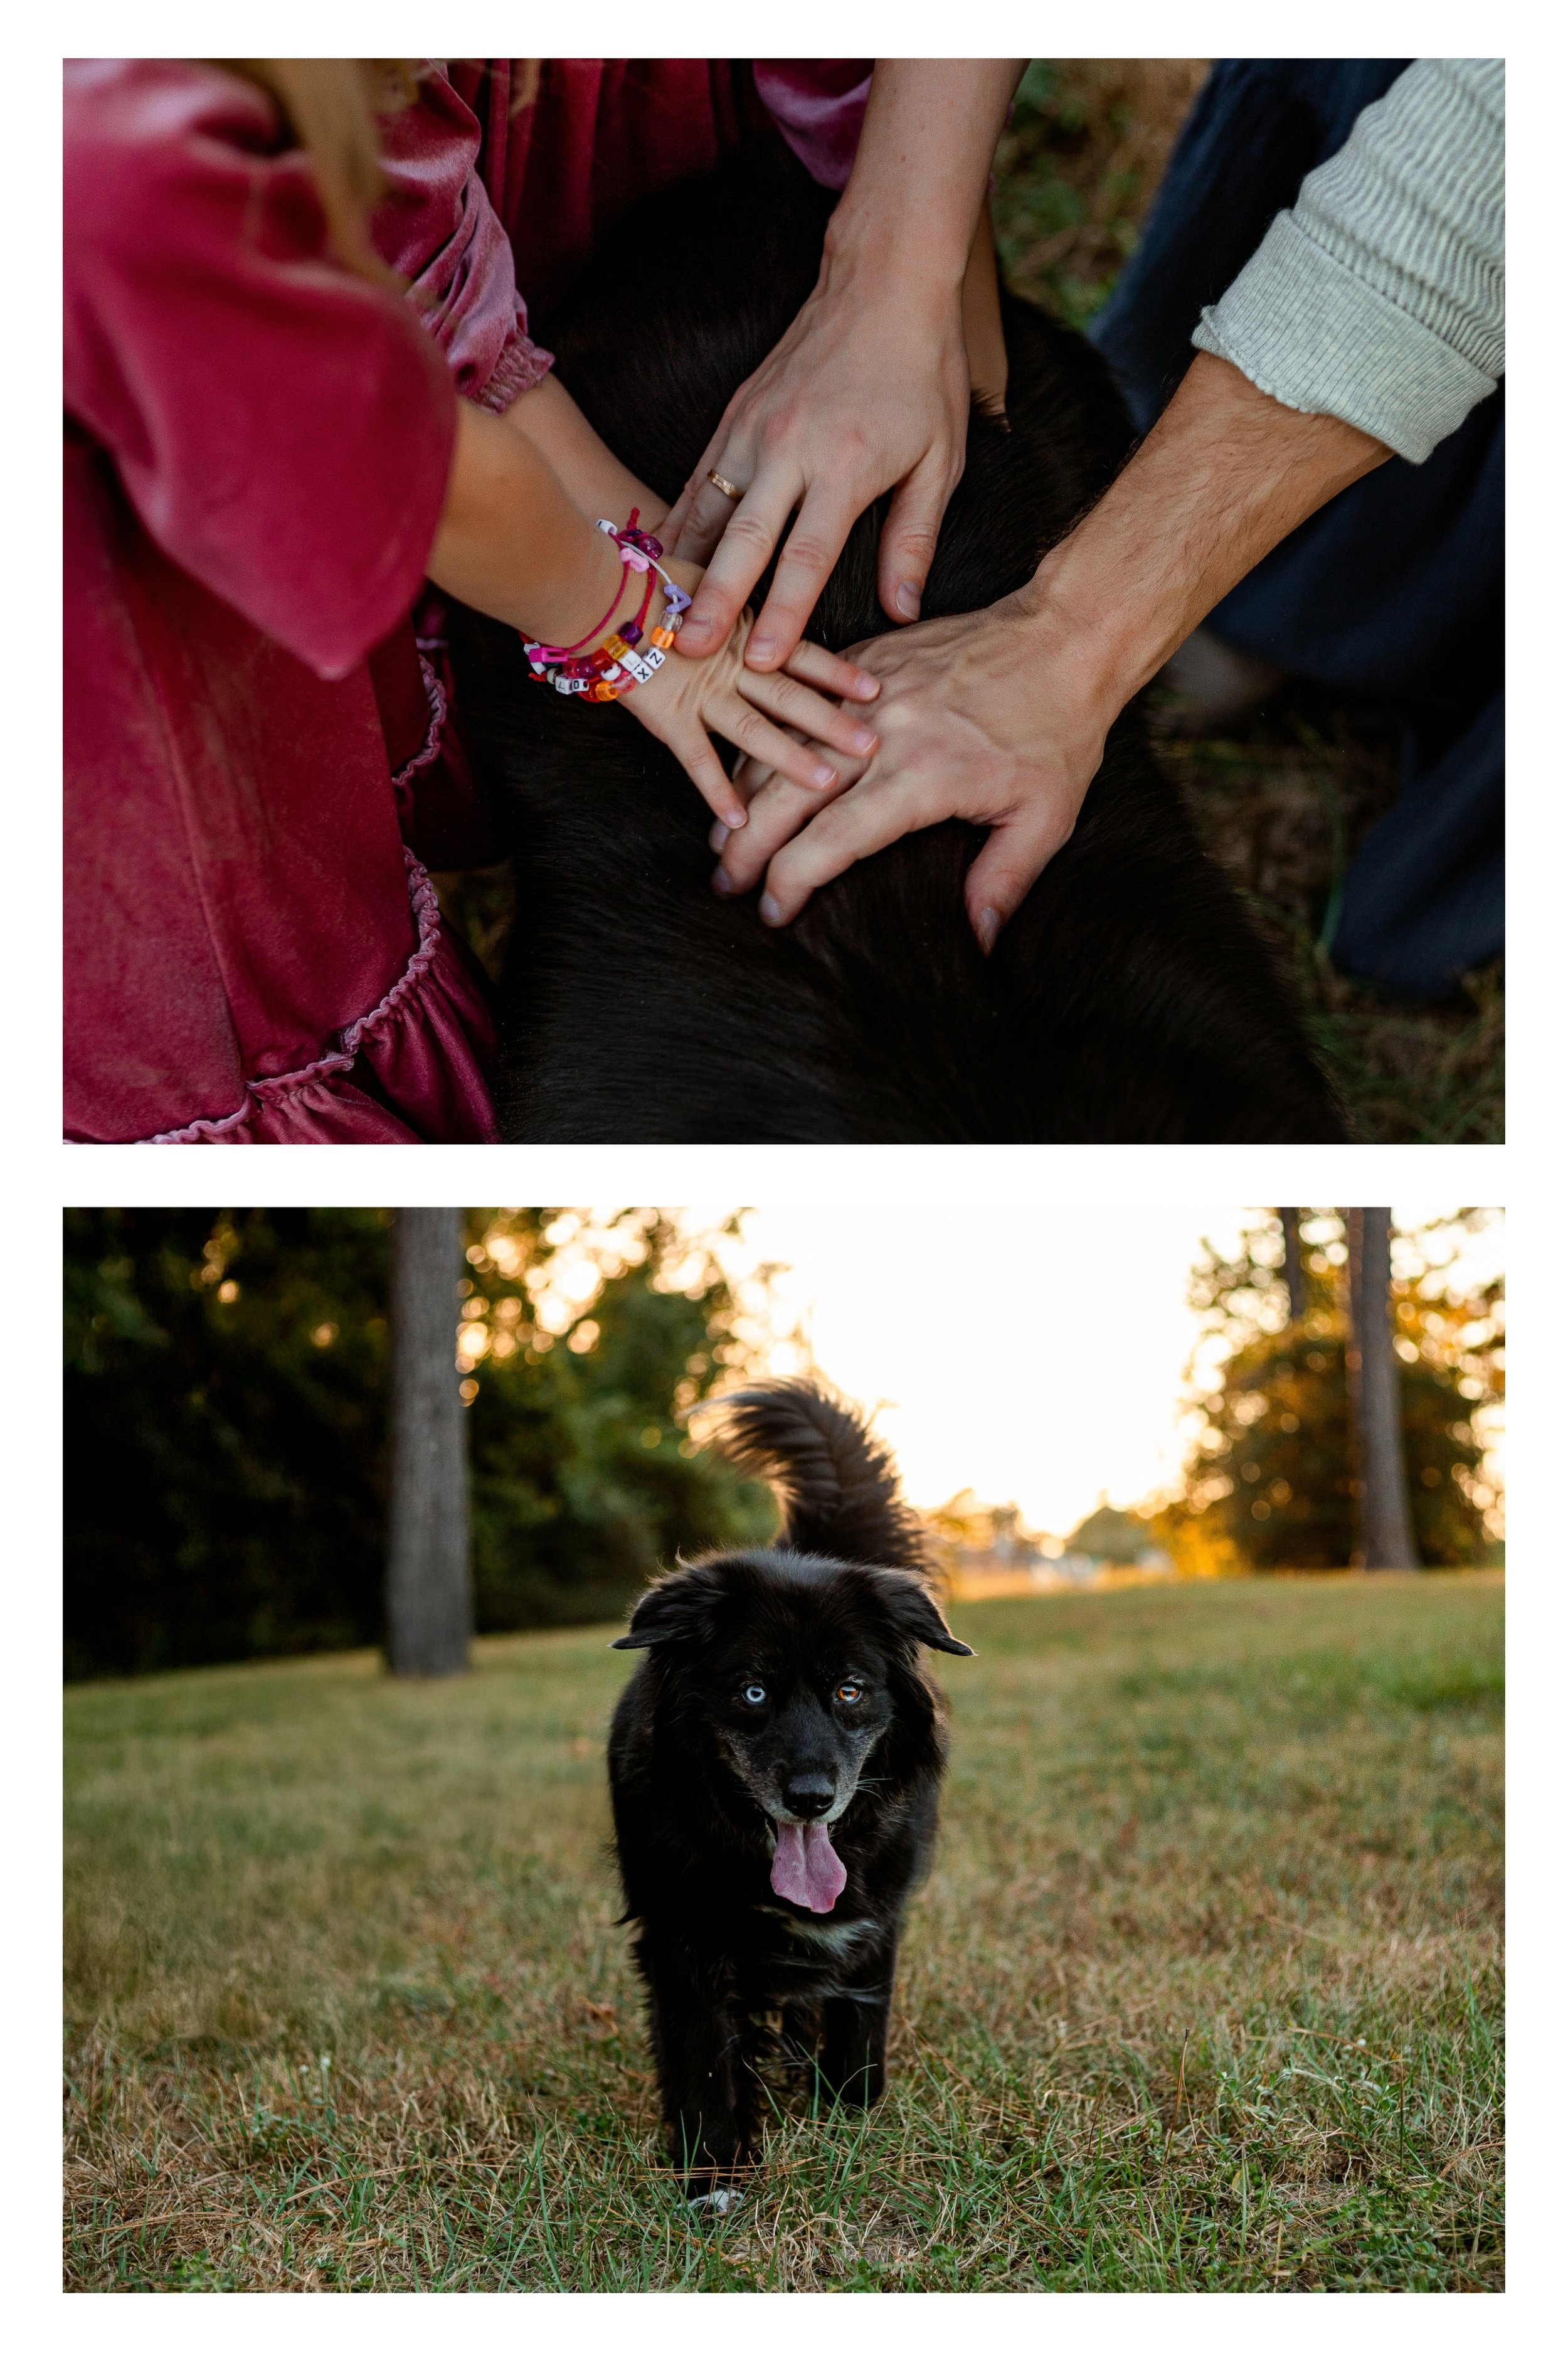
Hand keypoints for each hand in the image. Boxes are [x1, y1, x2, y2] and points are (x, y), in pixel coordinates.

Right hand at [626, 560, 880, 830]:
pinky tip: (741, 823)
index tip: (876, 690)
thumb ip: (738, 606)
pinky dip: (717, 792)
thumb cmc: (646, 580)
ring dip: (791, 759)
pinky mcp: (667, 715)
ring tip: (828, 784)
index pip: (802, 654)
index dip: (839, 673)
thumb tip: (765, 613)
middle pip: (791, 696)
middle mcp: (729, 664)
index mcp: (742, 631)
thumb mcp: (708, 583)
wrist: (595, 589)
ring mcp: (699, 692)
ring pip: (755, 729)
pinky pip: (696, 760)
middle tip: (874, 744)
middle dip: (832, 722)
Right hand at [664, 60, 1023, 670]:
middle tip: (687, 650)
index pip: (807, 555)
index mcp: (845, 466)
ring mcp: (754, 429)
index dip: (783, 612)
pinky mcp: (735, 416)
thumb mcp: (939, 461)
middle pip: (744, 539)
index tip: (761, 660)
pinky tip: (663, 562)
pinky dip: (679, 523)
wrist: (883, 283)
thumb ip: (913, 540)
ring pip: (707, 510)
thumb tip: (902, 612)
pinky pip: (699, 480)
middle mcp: (789, 448)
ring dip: (683, 568)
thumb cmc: (922, 377)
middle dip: (715, 599)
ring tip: (659, 619)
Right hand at [709, 592, 1116, 946]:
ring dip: (746, 793)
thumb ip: (1003, 881)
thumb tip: (979, 941)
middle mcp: (884, 734)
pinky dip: (772, 740)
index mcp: (922, 778)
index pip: (833, 840)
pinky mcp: (869, 660)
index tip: (773, 912)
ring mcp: (870, 692)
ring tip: (725, 834)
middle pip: (789, 795)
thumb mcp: (1044, 817)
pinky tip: (753, 769)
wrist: (1065, 635)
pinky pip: (803, 704)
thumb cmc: (1059, 729)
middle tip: (724, 882)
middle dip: (747, 845)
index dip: (792, 880)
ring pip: (784, 745)